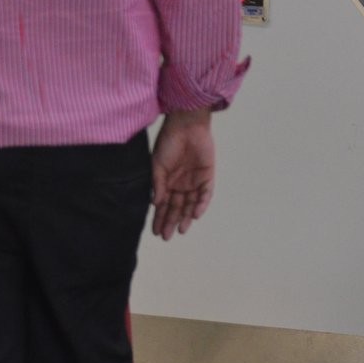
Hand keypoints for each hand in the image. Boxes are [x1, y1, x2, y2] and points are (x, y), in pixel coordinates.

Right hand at [151, 110, 215, 240]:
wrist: (186, 126)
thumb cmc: (168, 142)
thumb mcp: (157, 165)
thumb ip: (158, 185)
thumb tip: (155, 204)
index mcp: (167, 182)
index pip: (164, 205)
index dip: (160, 218)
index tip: (156, 232)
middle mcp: (181, 184)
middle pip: (177, 207)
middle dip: (171, 222)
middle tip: (167, 237)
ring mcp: (194, 181)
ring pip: (191, 204)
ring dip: (186, 217)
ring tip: (181, 230)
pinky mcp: (207, 176)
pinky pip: (206, 194)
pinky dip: (201, 204)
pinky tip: (195, 215)